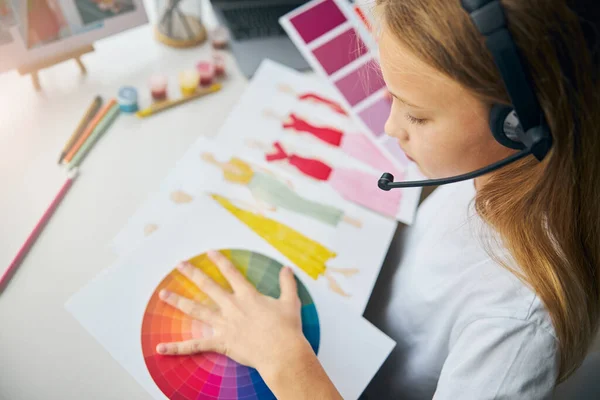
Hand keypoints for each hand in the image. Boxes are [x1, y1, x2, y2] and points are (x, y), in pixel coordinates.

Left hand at [156, 250, 308, 370]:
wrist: (282, 352)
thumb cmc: (287, 328)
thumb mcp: (290, 302)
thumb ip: (287, 284)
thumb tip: (287, 269)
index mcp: (248, 295)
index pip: (230, 272)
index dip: (219, 261)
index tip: (209, 252)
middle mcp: (232, 306)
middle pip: (207, 286)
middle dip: (192, 273)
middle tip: (179, 264)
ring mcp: (224, 324)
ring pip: (196, 310)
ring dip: (178, 301)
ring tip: (163, 294)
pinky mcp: (221, 342)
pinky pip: (195, 345)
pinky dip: (177, 348)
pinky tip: (161, 348)